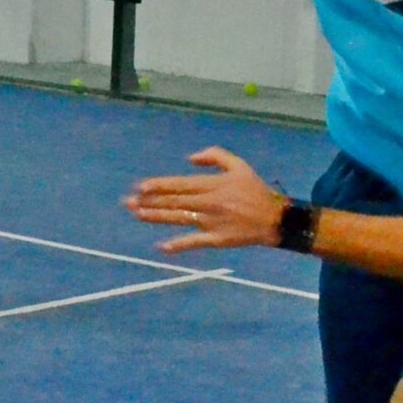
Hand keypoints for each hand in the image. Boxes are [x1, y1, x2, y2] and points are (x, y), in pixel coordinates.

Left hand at [124, 147, 286, 252]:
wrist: (276, 219)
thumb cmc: (255, 191)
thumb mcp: (239, 165)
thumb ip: (215, 156)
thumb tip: (189, 158)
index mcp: (213, 185)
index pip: (180, 185)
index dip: (159, 186)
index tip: (140, 187)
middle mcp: (209, 203)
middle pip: (174, 202)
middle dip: (149, 201)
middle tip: (127, 202)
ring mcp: (212, 222)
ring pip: (179, 219)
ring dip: (156, 217)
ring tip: (137, 214)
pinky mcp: (217, 239)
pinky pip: (196, 242)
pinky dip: (180, 245)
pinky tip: (162, 247)